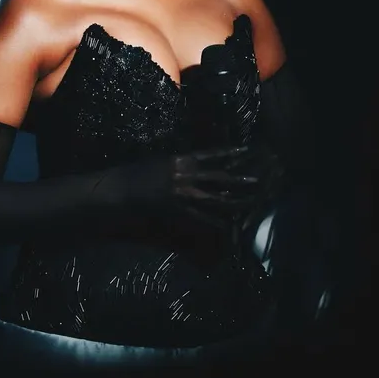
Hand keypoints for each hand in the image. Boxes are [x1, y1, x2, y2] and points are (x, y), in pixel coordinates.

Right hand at [90, 145, 260, 230]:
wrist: (121, 189)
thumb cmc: (138, 172)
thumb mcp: (161, 160)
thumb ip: (180, 163)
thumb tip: (196, 163)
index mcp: (181, 160)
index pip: (211, 155)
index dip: (230, 154)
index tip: (247, 152)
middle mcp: (185, 176)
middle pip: (219, 178)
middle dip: (239, 180)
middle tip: (258, 180)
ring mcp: (183, 195)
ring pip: (214, 199)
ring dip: (233, 202)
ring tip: (250, 203)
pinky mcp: (178, 212)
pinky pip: (201, 218)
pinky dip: (215, 222)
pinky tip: (227, 225)